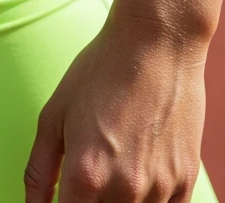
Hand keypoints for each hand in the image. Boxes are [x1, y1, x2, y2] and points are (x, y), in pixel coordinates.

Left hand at [25, 14, 206, 201]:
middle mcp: (123, 190)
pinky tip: (143, 177)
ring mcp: (158, 186)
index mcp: (85, 177)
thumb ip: (38, 172)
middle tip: (94, 175)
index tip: (70, 195)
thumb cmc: (103, 69)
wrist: (158, 39)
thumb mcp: (54, 114)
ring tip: (121, 163)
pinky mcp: (185, 177)